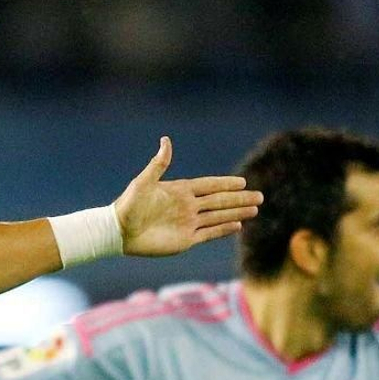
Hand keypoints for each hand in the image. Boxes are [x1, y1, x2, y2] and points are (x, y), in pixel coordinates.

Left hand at [113, 137, 261, 256]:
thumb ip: (159, 164)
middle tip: (260, 197)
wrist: (118, 231)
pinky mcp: (185, 240)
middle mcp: (187, 207)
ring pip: (218, 217)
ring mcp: (188, 223)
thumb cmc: (128, 205)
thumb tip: (166, 140)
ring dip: (236, 213)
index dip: (225, 183)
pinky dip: (223, 230)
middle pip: (220, 201)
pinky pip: (208, 234)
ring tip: (255, 210)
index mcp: (180, 191)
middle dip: (239, 199)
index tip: (243, 182)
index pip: (209, 186)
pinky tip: (237, 226)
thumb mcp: (143, 182)